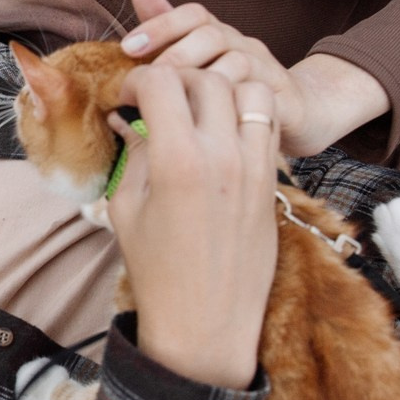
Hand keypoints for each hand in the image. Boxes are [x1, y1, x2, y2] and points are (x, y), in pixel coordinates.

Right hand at [105, 63, 279, 388]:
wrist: (206, 322)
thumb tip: (127, 118)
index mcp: (177, 161)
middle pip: (207, 77)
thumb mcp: (127, 209)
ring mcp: (255, 167)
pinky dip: (248, 114)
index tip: (128, 97)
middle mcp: (223, 156)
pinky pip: (269, 124)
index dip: (139, 80)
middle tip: (160, 100)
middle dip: (177, 78)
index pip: (162, 82)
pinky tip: (224, 133)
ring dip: (221, 90)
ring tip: (199, 111)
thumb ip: (132, 153)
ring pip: (249, 90)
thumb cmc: (157, 271)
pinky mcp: (273, 181)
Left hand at [117, 0, 314, 149]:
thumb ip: (169, 31)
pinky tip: (206, 123)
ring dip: (203, 80)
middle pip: (213, 35)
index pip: (193, 14)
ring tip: (173, 101)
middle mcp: (244, 46)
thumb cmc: (238, 87)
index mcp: (220, 35)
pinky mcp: (284, 101)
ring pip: (239, 63)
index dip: (160, 24)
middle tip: (149, 79)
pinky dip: (234, 107)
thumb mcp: (200, 61)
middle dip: (176, 53)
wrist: (302, 112)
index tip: (127, 47)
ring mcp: (267, 71)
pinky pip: (260, 98)